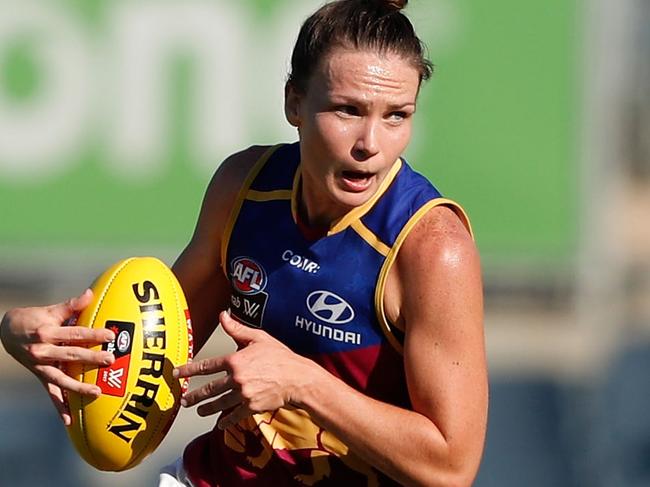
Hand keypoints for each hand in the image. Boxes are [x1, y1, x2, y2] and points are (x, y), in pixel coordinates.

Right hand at [0, 289, 115, 424]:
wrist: (7, 332)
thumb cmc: (33, 318)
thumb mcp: (50, 310)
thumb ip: (71, 305)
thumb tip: (90, 293)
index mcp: (47, 332)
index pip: (75, 334)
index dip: (93, 334)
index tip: (110, 336)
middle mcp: (43, 351)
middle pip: (71, 355)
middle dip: (91, 359)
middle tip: (110, 360)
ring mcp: (41, 366)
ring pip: (61, 379)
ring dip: (79, 387)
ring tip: (96, 392)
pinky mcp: (40, 376)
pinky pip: (51, 394)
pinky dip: (59, 408)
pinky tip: (69, 421)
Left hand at [174, 311, 314, 429]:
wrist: (298, 378)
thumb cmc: (281, 357)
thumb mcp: (259, 338)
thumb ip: (237, 329)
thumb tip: (223, 315)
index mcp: (235, 360)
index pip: (206, 366)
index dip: (189, 370)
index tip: (177, 374)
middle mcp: (236, 378)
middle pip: (209, 389)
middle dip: (194, 396)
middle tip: (184, 399)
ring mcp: (243, 395)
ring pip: (219, 403)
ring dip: (206, 408)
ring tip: (198, 410)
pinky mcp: (251, 407)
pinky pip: (235, 415)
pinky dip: (226, 421)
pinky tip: (220, 423)